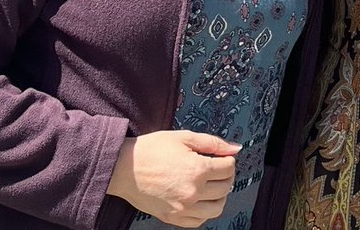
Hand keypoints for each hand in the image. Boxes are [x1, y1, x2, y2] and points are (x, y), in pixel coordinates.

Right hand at [107, 130, 240, 227]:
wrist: (124, 168)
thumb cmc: (151, 150)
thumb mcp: (184, 137)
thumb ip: (213, 143)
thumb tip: (235, 148)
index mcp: (197, 170)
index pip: (228, 168)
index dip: (228, 159)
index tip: (222, 157)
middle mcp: (193, 192)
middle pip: (225, 187)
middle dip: (226, 176)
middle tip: (218, 168)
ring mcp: (183, 208)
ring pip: (216, 208)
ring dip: (219, 196)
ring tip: (211, 185)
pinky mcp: (173, 218)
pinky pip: (199, 221)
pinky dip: (204, 211)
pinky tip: (199, 199)